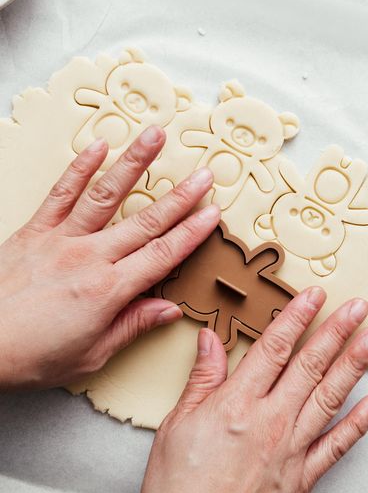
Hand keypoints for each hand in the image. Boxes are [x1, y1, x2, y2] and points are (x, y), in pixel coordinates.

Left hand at [0, 126, 219, 389]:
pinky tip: (98, 146)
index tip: (212, 214)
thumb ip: (132, 326)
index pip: (162, 256)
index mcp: (109, 291)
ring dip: (135, 164)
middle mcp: (90, 257)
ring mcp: (62, 238)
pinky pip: (62, 192)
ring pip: (107, 195)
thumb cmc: (30, 355)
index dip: (191, 233)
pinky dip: (80, 167)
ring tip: (155, 137)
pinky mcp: (36, 229)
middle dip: (181, 196)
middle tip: (204, 174)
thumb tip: (168, 310)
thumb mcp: (90, 355)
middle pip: (146, 221)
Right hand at [142, 288, 367, 492]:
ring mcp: (290, 449)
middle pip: (309, 366)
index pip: (274, 348)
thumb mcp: (177, 423)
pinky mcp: (300, 476)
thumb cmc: (179, 483)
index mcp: (237, 403)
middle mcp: (270, 422)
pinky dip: (358, 424)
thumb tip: (210, 339)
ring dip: (353, 365)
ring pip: (329, 398)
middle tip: (357, 308)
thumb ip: (202, 378)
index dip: (296, 317)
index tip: (314, 296)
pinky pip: (336, 446)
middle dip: (336, 332)